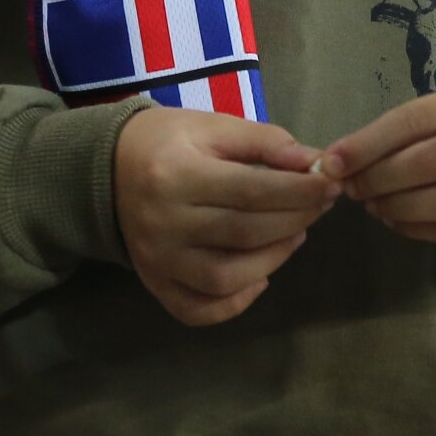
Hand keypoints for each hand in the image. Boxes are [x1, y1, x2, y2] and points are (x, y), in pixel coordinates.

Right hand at [114, 105, 339, 326]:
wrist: (105, 168)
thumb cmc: (166, 140)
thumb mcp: (210, 125)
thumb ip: (262, 141)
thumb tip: (311, 163)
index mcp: (177, 174)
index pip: (251, 190)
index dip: (298, 190)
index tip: (330, 183)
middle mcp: (164, 223)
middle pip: (244, 233)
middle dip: (294, 219)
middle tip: (322, 204)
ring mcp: (157, 260)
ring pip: (225, 277)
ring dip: (273, 259)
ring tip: (296, 234)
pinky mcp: (154, 284)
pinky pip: (199, 309)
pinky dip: (236, 302)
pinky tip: (261, 276)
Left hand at [321, 83, 435, 245]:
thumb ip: (414, 128)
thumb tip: (346, 156)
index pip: (411, 121)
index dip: (366, 144)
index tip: (330, 161)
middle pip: (422, 164)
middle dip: (375, 179)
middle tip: (349, 189)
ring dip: (395, 208)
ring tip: (372, 206)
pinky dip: (418, 229)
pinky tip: (398, 222)